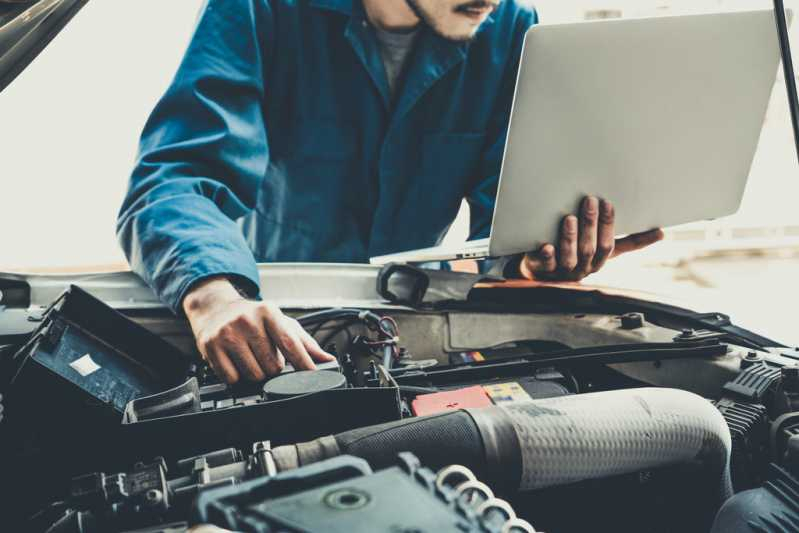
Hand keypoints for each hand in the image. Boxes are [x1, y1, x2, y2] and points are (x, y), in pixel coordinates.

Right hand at [182, 277, 334, 383]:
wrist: (215, 308)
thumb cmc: (254, 318)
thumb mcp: (281, 323)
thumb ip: (305, 343)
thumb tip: (328, 360)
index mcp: (268, 312)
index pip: (289, 343)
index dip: (303, 363)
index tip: (312, 376)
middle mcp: (247, 320)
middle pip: (272, 366)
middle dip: (273, 368)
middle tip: (266, 357)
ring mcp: (227, 333)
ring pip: (253, 375)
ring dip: (256, 374)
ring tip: (251, 358)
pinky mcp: (210, 346)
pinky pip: (232, 378)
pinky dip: (237, 377)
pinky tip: (236, 362)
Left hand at [516, 197, 663, 281]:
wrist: (541, 273)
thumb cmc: (576, 253)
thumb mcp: (600, 246)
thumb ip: (625, 239)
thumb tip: (660, 231)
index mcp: (599, 259)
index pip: (612, 245)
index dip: (616, 228)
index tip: (618, 208)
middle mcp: (584, 267)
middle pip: (591, 248)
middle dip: (592, 224)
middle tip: (591, 201)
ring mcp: (564, 270)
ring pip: (571, 257)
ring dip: (571, 238)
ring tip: (569, 218)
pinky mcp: (544, 270)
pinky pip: (546, 265)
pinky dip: (548, 256)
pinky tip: (547, 246)